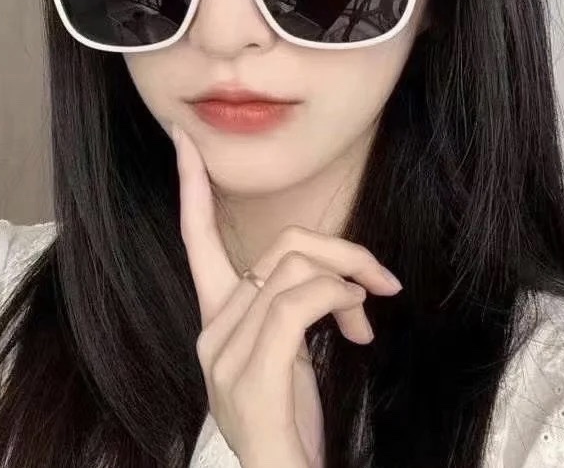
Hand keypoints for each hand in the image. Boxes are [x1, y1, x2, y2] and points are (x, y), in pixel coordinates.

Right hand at [173, 125, 402, 467]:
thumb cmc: (290, 422)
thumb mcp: (289, 354)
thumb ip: (295, 306)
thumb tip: (342, 278)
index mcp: (216, 318)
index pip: (194, 239)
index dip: (191, 187)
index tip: (184, 141)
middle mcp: (210, 329)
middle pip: (280, 247)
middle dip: (342, 251)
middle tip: (379, 283)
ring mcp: (224, 354)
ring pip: (292, 268)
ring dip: (348, 278)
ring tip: (366, 314)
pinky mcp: (250, 376)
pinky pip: (297, 303)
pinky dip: (336, 298)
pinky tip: (355, 321)